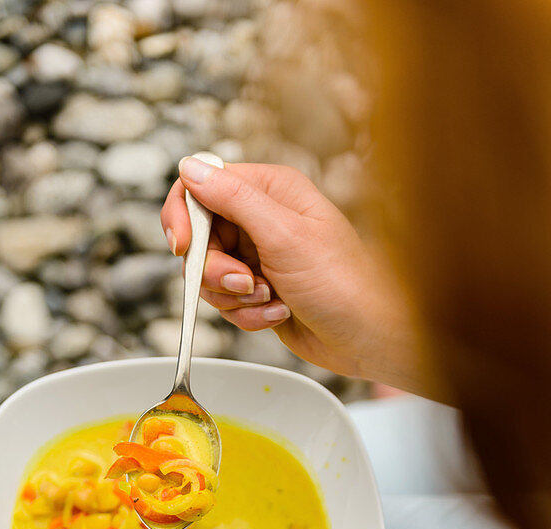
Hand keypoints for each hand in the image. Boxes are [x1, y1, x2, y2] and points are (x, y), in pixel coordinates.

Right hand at [161, 158, 417, 384]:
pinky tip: (278, 313)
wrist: (367, 337)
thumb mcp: (285, 235)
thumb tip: (192, 168)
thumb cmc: (343, 283)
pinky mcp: (258, 290)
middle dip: (214, 269)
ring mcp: (259, 257)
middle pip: (200, 238)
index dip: (184, 216)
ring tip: (270, 299)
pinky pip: (227, 302)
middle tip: (244, 283)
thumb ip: (234, 199)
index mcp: (270, 190)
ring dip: (233, 296)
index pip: (202, 186)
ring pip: (209, 275)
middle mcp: (262, 219)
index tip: (183, 246)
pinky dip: (247, 314)